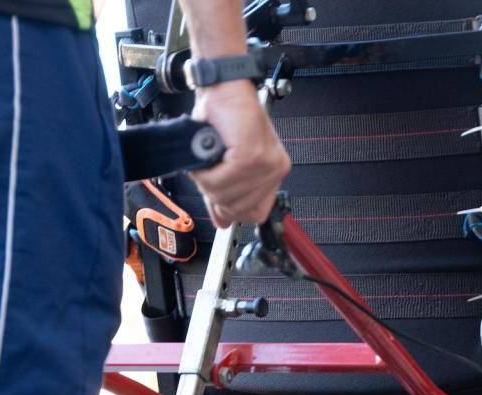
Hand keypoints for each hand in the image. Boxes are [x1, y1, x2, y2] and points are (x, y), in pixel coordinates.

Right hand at [192, 82, 288, 227]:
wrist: (222, 85)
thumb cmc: (223, 115)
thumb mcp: (225, 161)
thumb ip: (225, 193)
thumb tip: (222, 222)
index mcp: (274, 171)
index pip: (256, 214)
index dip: (232, 211)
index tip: (215, 198)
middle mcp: (276, 169)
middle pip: (239, 209)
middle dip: (215, 195)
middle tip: (205, 171)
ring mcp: (266, 164)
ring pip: (226, 197)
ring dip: (206, 182)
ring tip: (205, 161)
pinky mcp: (251, 156)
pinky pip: (220, 182)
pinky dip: (205, 173)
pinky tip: (205, 157)